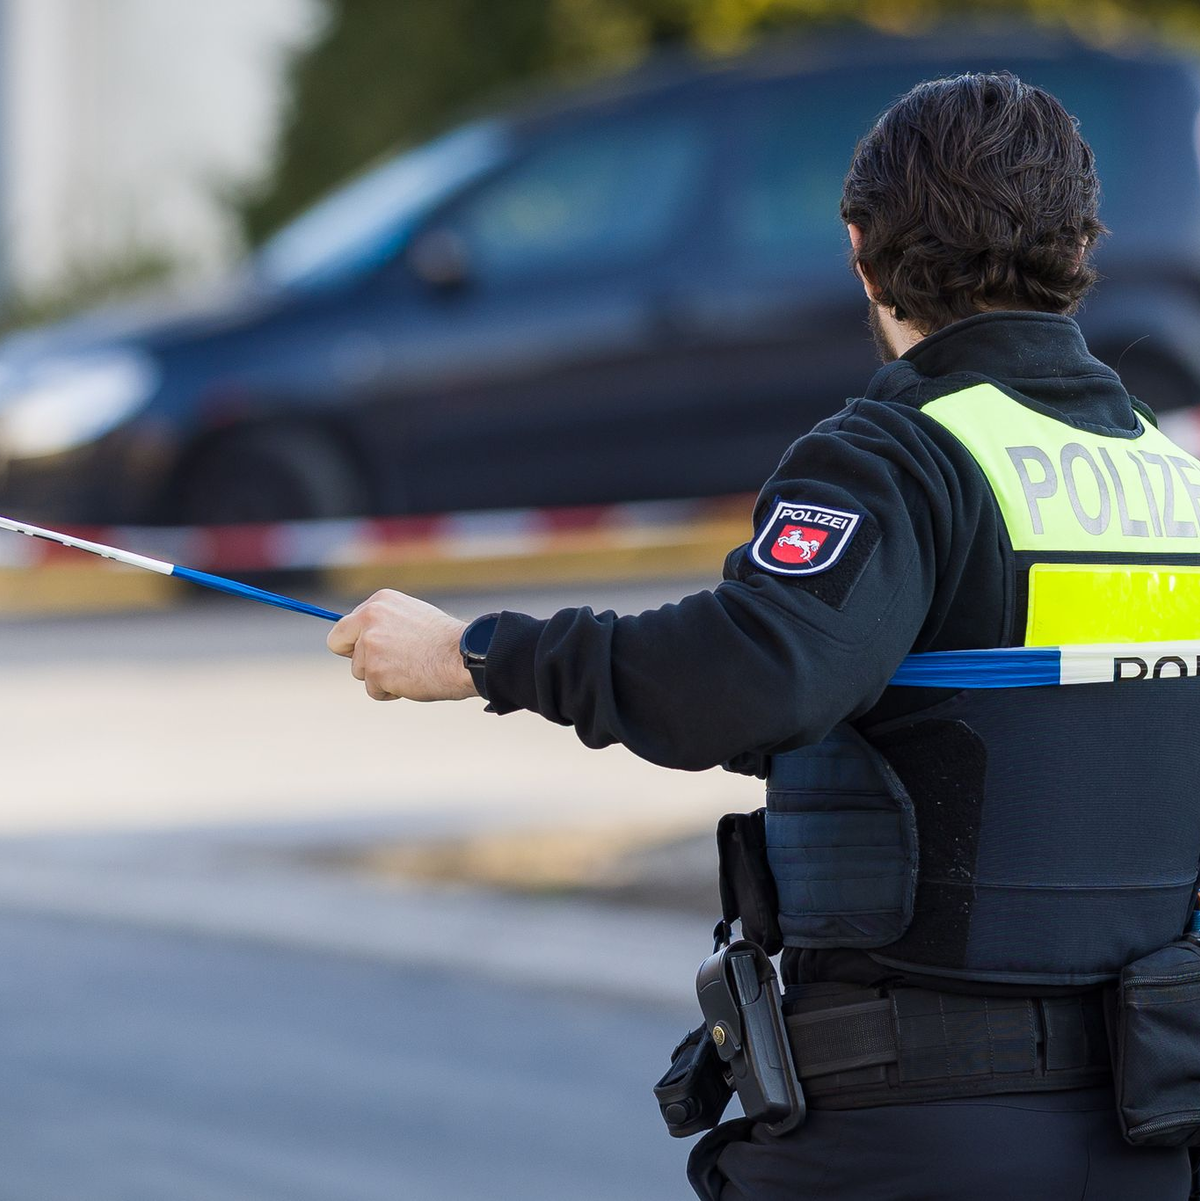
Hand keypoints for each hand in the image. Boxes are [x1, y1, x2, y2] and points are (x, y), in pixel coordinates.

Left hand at [327, 589, 474, 701]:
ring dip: (380, 677)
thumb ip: (385, 624)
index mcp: (379, 602)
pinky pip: (373, 690)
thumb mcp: (411, 618)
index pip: (344, 624)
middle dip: (356, 657)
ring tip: (410, 670)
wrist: (464, 655)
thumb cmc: (446, 640)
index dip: (354, 641)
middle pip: (338, 644)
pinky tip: (412, 681)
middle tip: (381, 665)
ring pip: (359, 671)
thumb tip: (362, 639)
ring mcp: (370, 644)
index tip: (367, 650)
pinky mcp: (375, 670)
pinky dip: (390, 692)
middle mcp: (369, 618)